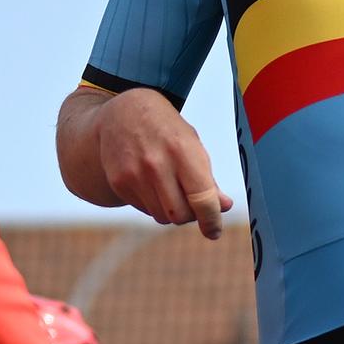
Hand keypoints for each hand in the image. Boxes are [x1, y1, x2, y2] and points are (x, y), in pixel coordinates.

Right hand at [91, 89, 232, 239]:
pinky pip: (144, 210)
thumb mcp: (192, 146)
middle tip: (192, 202)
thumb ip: (207, 180)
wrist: (124, 112)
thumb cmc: (167, 131)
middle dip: (190, 215)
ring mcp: (134, 174)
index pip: (202, 198)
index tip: (214, 231)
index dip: (211, 220)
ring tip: (171, 188)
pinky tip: (151, 182)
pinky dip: (153, 204)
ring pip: (162, 217)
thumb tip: (224, 207)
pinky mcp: (119, 182)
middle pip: (180, 215)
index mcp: (182, 151)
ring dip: (171, 211)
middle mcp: (157, 164)